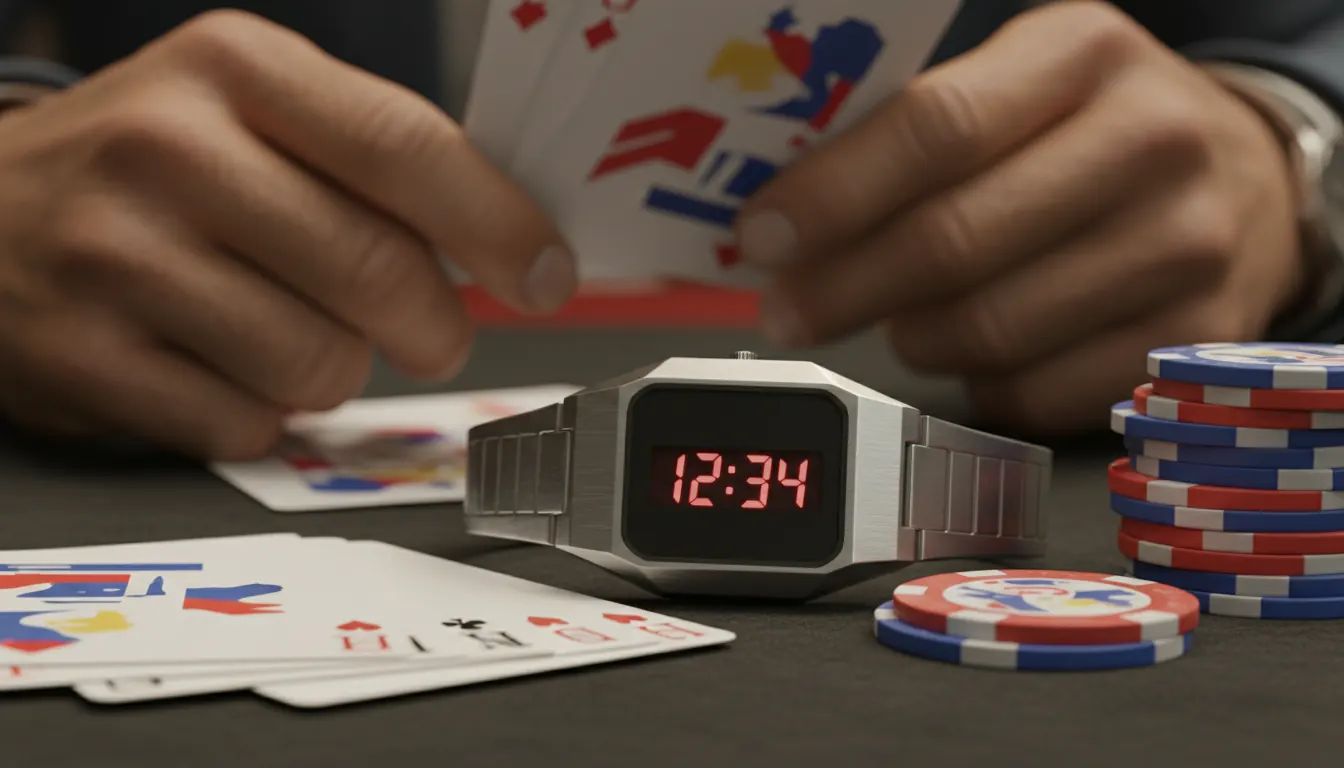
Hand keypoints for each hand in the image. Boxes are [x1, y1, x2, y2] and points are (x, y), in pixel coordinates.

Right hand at [0, 10, 575, 458]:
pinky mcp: (84, 357)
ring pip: (319, 363)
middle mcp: (167, 149)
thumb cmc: (154, 166)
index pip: (406, 147)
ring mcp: (114, 256)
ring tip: (293, 331)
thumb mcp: (252, 111)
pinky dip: (263, 413)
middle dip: (433, 324)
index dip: (499, 225)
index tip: (547, 276)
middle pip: (377, 271)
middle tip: (430, 331)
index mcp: (235, 67)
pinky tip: (225, 365)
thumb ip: (373, 158)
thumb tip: (515, 244)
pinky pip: (245, 423)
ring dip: (337, 369)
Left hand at [734, 2, 1301, 433]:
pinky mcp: (1189, 340)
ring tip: (894, 318)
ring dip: (910, 337)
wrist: (1240, 178)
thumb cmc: (1093, 129)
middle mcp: (1149, 143)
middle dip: (843, 289)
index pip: (935, 129)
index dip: (831, 196)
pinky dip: (980, 381)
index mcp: (1083, 53)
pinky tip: (976, 348)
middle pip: (952, 243)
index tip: (761, 240)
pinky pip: (1037, 392)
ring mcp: (1181, 248)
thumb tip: (782, 222)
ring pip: (988, 330)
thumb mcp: (1015, 84)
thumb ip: (908, 135)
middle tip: (786, 311)